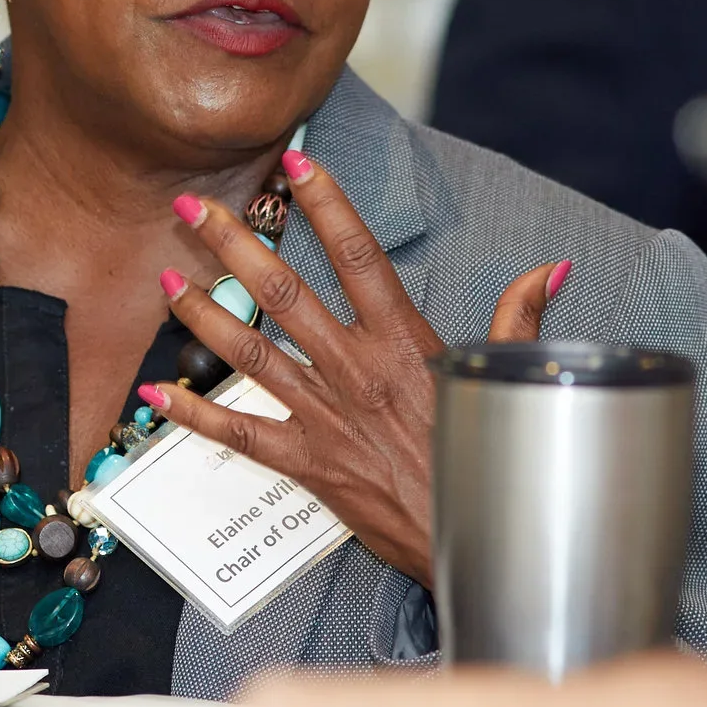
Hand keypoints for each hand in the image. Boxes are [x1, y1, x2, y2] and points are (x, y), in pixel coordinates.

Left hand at [145, 150, 564, 586]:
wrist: (478, 542)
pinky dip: (194, 413)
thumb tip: (550, 268)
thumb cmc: (485, 462)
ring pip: (250, 352)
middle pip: (284, 293)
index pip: (360, 257)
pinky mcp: (306, 462)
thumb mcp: (500, 380)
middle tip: (191, 205)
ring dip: (202, 313)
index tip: (295, 165)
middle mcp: (355, 370)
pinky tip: (156, 394)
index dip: (327, 207)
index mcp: (403, 343)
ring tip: (166, 278)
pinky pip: (239, 434)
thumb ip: (518, 318)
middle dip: (233, 244)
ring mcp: (325, 415)